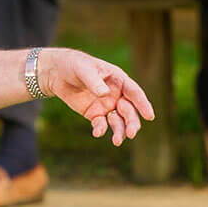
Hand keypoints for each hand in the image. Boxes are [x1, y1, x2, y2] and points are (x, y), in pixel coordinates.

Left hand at [39, 47, 156, 144]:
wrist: (57, 73)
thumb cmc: (74, 65)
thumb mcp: (83, 69)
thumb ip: (94, 81)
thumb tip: (105, 94)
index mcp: (119, 80)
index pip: (134, 93)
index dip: (143, 104)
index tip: (149, 116)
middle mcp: (116, 95)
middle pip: (129, 111)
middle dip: (132, 123)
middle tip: (131, 133)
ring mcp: (107, 106)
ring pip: (118, 121)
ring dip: (119, 131)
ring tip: (117, 141)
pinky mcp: (95, 115)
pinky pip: (101, 124)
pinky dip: (101, 129)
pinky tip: (97, 132)